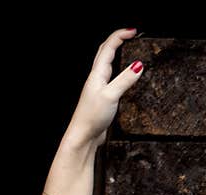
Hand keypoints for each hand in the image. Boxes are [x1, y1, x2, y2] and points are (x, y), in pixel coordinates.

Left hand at [65, 28, 144, 147]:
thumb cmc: (91, 117)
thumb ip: (124, 80)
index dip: (120, 36)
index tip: (134, 31)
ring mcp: (98, 88)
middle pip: (104, 53)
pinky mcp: (102, 97)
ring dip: (117, 53)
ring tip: (130, 48)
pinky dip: (119, 70)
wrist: (83, 137)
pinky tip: (125, 75)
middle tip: (132, 35)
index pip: (107, 48)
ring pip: (107, 65)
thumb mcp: (111, 96)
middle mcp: (96, 79)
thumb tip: (138, 64)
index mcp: (97, 75)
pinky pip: (111, 78)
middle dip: (117, 40)